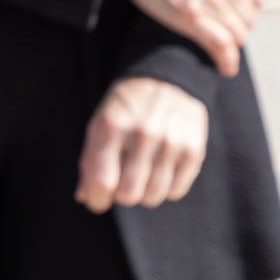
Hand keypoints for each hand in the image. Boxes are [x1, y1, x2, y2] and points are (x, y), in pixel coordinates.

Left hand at [77, 76, 211, 211]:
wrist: (166, 78)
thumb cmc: (125, 107)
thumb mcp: (99, 124)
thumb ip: (90, 161)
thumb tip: (86, 198)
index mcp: (112, 127)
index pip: (102, 180)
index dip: (97, 199)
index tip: (97, 201)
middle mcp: (143, 135)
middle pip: (129, 194)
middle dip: (121, 195)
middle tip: (122, 183)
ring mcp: (171, 143)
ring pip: (153, 196)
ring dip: (144, 194)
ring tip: (142, 177)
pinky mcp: (193, 150)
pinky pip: (176, 191)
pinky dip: (166, 189)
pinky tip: (161, 172)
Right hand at [112, 0, 273, 73]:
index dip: (243, 9)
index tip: (229, 14)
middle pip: (246, 19)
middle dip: (234, 26)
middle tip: (216, 29)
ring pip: (236, 34)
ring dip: (228, 43)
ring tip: (216, 45)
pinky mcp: (188, 14)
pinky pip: (220, 44)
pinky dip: (225, 60)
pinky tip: (225, 67)